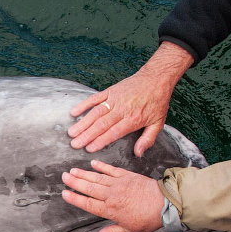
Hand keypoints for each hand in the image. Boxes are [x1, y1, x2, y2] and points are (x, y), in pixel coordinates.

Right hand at [61, 160, 164, 231]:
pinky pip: (111, 170)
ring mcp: (119, 184)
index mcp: (111, 210)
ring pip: (97, 178)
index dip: (75, 199)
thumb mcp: (129, 230)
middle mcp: (112, 196)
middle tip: (64, 177)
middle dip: (75, 182)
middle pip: (89, 188)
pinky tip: (93, 163)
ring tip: (72, 171)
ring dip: (84, 174)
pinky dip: (101, 166)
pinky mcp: (127, 176)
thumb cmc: (149, 218)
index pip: (88, 204)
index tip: (64, 193)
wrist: (166, 203)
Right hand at [67, 42, 192, 156]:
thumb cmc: (157, 101)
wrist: (157, 78)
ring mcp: (115, 99)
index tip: (89, 149)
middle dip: (87, 135)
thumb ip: (148, 139)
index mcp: (133, 119)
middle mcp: (122, 109)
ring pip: (96, 113)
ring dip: (83, 123)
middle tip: (75, 144)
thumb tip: (138, 153)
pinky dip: (84, 105)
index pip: (114, 132)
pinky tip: (74, 112)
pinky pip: (95, 98)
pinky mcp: (110, 91)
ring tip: (72, 133)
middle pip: (102, 124)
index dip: (101, 141)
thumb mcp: (158, 123)